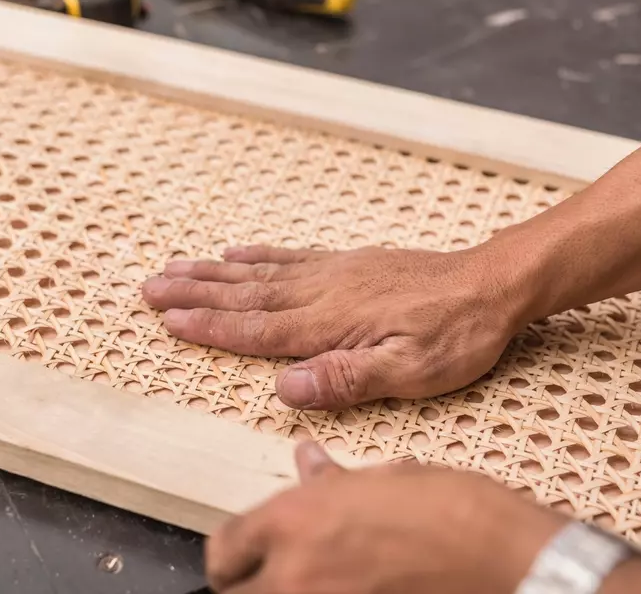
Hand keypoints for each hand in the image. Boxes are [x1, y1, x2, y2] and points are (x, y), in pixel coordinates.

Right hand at [141, 244, 523, 409]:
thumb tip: (285, 388)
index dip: (209, 328)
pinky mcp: (348, 264)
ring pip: (258, 272)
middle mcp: (321, 292)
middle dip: (193, 294)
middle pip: (244, 295)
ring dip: (213, 272)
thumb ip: (346, 378)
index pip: (256, 330)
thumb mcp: (411, 372)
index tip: (168, 321)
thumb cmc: (455, 336)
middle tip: (149, 288)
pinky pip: (290, 256)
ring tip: (175, 267)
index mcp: (330, 323)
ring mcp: (333, 273)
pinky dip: (257, 254)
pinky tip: (236, 251)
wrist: (492, 284)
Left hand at [206, 442, 564, 593]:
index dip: (234, 553)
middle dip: (247, 584)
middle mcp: (294, 575)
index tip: (246, 555)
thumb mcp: (384, 481)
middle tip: (273, 576)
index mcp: (294, 523)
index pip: (223, 548)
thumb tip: (306, 461)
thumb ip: (330, 481)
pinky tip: (347, 591)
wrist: (510, 563)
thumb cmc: (455, 515)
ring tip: (317, 583)